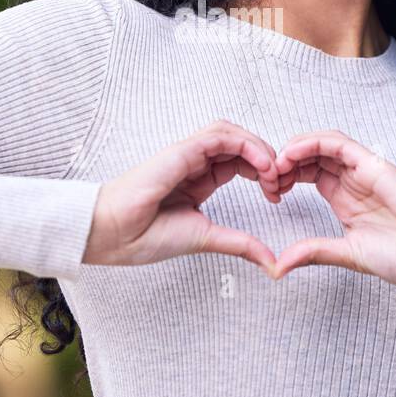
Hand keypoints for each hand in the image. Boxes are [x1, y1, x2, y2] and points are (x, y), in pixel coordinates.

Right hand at [84, 120, 282, 276]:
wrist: (115, 234)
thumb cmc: (147, 236)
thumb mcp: (208, 238)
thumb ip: (240, 244)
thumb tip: (272, 263)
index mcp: (199, 180)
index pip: (239, 161)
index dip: (263, 172)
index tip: (276, 196)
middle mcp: (194, 163)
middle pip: (240, 144)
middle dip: (266, 158)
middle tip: (280, 184)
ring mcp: (187, 154)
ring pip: (231, 133)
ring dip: (258, 147)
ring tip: (272, 171)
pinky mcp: (181, 151)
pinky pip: (219, 135)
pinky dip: (245, 144)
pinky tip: (261, 164)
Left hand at [271, 130, 395, 293]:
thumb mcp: (349, 255)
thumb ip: (315, 252)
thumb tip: (278, 265)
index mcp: (346, 200)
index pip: (308, 174)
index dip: (285, 177)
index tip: (269, 193)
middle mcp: (353, 182)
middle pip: (311, 157)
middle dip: (285, 162)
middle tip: (266, 177)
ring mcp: (364, 171)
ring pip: (322, 144)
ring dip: (294, 148)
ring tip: (275, 164)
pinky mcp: (375, 165)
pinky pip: (339, 143)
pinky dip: (313, 143)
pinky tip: (292, 154)